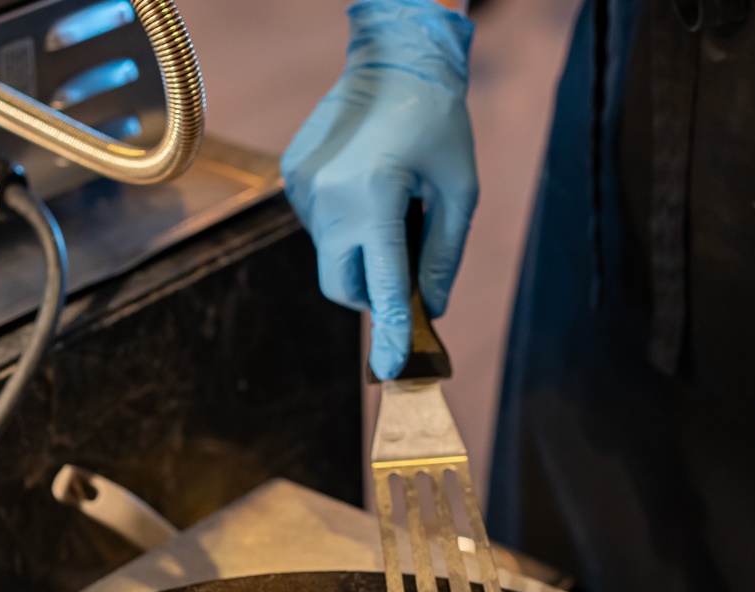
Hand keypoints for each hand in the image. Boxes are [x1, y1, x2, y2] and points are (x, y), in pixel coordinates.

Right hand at [281, 0, 477, 379]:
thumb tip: (433, 306)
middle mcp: (329, 198)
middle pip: (343, 285)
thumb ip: (444, 253)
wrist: (394, 58)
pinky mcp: (294, 178)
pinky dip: (346, 227)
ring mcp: (304, 189)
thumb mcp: (460, 190)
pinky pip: (320, 227)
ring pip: (331, 258)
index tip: (391, 370)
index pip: (383, 285)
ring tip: (391, 208)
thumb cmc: (437, 120)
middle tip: (405, 272)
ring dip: (361, 254)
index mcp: (374, 198)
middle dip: (374, 294)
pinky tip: (368, 188)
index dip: (390, 331)